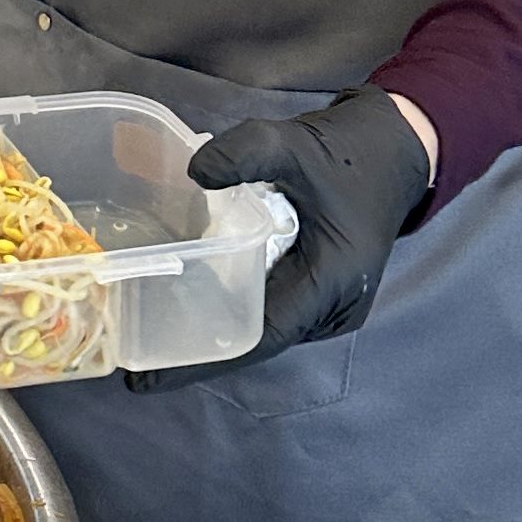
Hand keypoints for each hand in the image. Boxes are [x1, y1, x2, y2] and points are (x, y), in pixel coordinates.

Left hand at [127, 85, 430, 391]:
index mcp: (333, 282)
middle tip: (131, 350)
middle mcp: (333, 307)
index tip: (148, 379)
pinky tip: (186, 297)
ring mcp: (328, 304)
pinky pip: (269, 308)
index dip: (204, 358)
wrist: (391, 151)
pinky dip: (231, 307)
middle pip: (257, 338)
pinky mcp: (317, 292)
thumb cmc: (346, 153)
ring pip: (262, 326)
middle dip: (198, 348)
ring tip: (146, 329)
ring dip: (213, 329)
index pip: (261, 334)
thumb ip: (244, 153)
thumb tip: (192, 175)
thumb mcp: (291, 142)